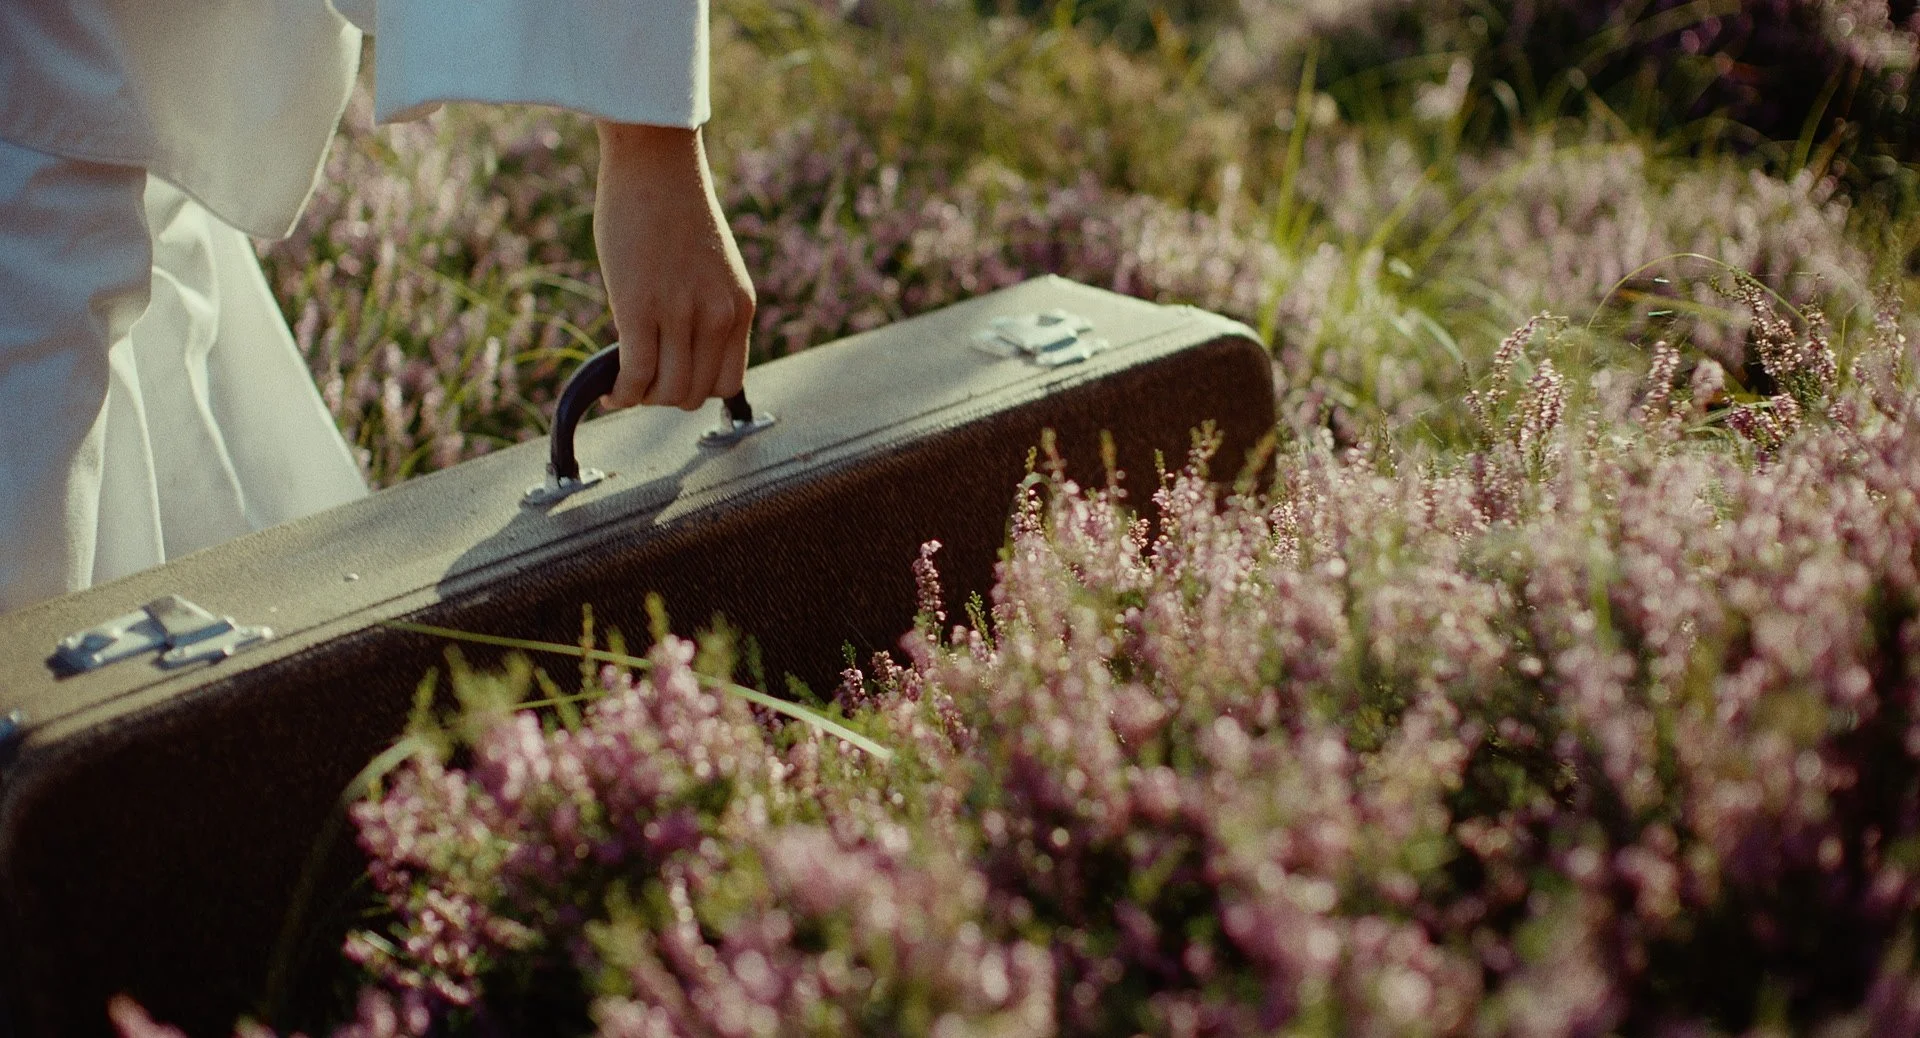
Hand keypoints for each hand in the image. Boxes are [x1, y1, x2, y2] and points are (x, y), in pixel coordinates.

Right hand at [593, 122, 754, 410]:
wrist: (655, 163)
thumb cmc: (674, 208)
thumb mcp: (712, 267)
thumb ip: (706, 309)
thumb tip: (678, 354)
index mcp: (740, 307)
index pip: (727, 382)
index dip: (695, 389)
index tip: (670, 378)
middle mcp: (718, 315)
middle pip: (694, 393)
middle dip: (663, 396)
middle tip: (640, 382)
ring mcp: (681, 313)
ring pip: (666, 391)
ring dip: (641, 397)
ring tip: (624, 385)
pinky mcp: (641, 308)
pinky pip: (636, 375)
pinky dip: (621, 392)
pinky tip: (609, 389)